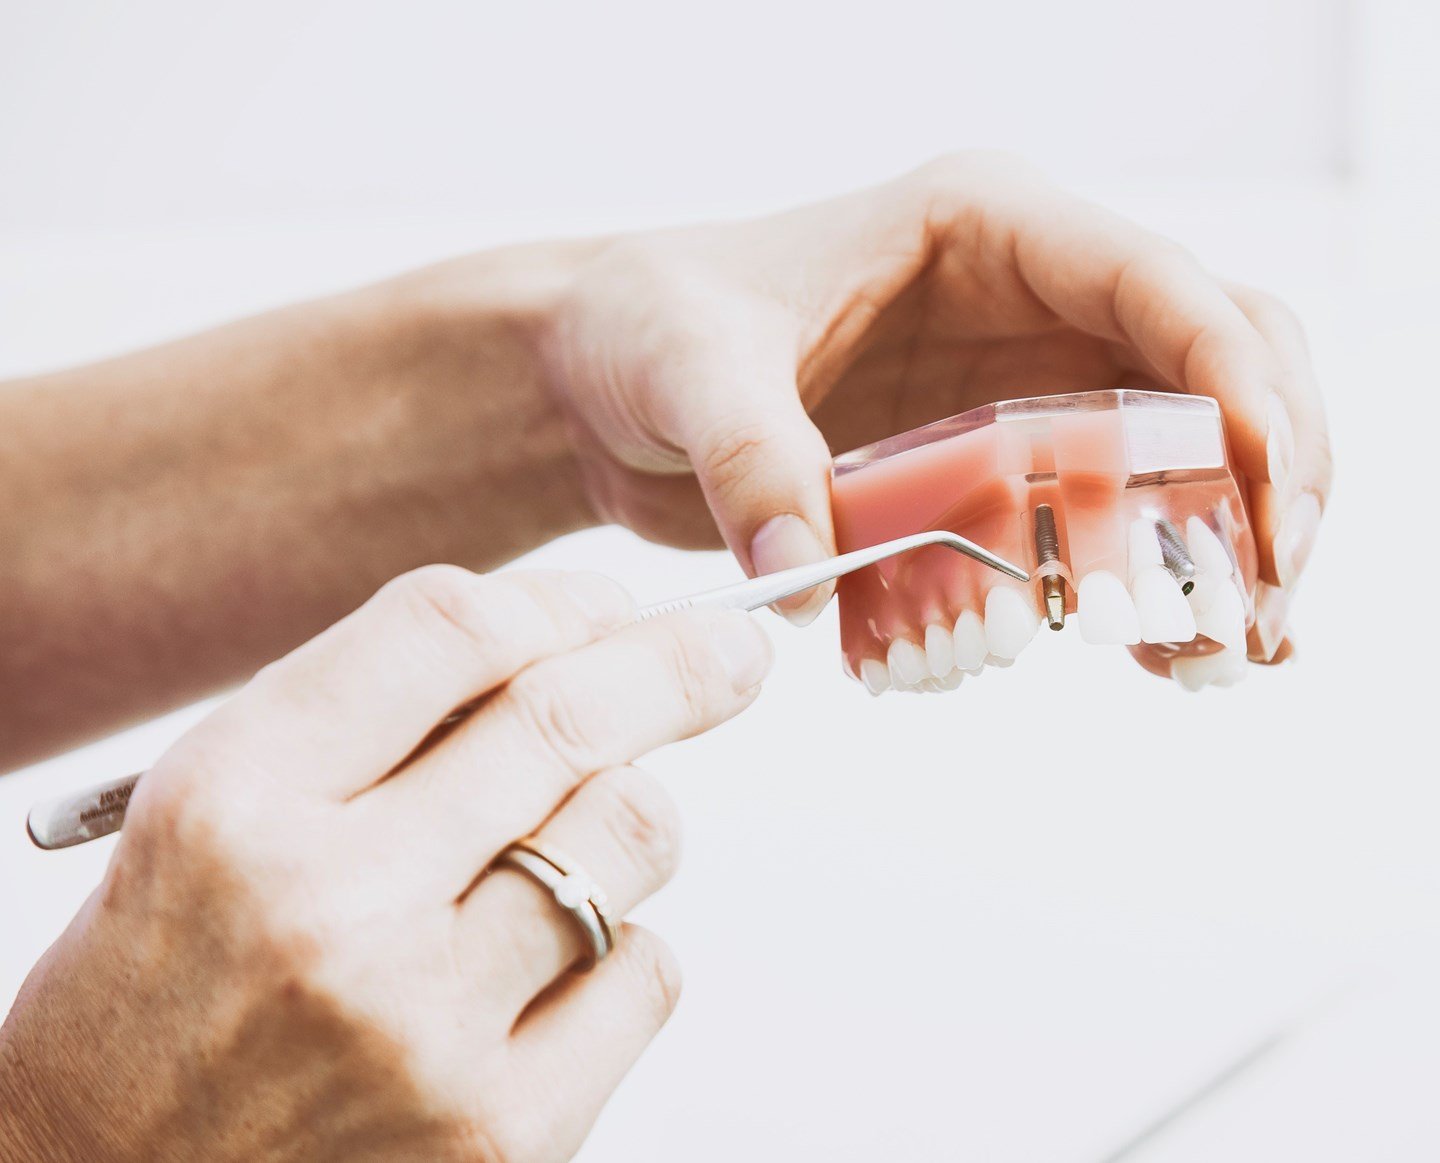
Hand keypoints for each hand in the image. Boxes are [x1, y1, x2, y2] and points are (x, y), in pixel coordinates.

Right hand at [0, 567, 771, 1161]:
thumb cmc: (162, 989)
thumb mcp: (215, 813)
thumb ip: (373, 719)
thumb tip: (570, 640)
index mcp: (237, 801)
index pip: (447, 631)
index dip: (557, 599)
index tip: (608, 606)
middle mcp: (331, 909)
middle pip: (567, 718)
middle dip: (678, 663)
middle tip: (731, 652)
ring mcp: (425, 1030)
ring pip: (632, 834)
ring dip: (628, 815)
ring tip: (572, 843)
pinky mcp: (500, 1133)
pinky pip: (649, 970)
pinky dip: (625, 946)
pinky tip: (552, 968)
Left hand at [539, 153, 1328, 659]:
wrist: (600, 382)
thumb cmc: (644, 325)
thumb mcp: (687, 367)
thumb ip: (751, 460)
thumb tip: (808, 574)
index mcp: (986, 232)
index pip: (1159, 287)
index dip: (1237, 383)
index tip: (1265, 494)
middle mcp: (1029, 304)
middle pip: (1216, 367)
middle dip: (1265, 478)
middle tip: (1262, 602)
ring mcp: (1018, 391)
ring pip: (1182, 452)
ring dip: (1225, 548)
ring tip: (1233, 651)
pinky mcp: (990, 472)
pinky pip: (1104, 522)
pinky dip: (1147, 584)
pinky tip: (1168, 658)